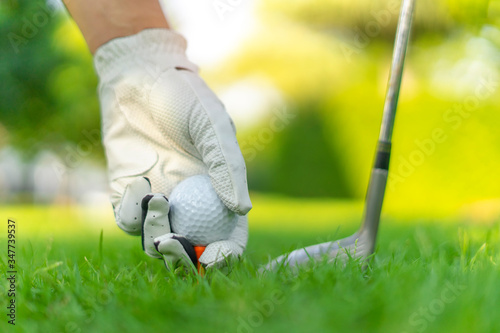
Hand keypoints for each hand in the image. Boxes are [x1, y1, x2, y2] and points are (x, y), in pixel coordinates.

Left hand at [99, 61, 251, 267]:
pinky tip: (139, 185)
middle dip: (184, 256)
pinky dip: (132, 214)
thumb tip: (242, 209)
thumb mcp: (212, 126)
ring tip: (156, 200)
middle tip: (173, 244)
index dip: (225, 254)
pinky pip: (128, 221)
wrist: (139, 77)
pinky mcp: (126, 193)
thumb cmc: (184, 98)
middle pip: (191, 247)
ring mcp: (158, 200)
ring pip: (157, 240)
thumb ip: (228, 166)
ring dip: (156, 235)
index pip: (228, 235)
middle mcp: (189, 201)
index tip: (214, 258)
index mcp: (218, 191)